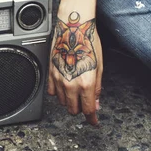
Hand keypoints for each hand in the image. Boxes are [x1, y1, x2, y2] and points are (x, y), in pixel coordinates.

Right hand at [47, 11, 102, 125]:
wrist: (73, 28)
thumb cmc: (88, 42)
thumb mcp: (99, 67)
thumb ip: (96, 88)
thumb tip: (96, 102)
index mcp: (86, 84)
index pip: (88, 110)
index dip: (92, 119)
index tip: (94, 122)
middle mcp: (70, 84)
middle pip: (73, 109)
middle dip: (80, 109)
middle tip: (86, 104)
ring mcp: (58, 80)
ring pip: (62, 102)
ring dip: (69, 101)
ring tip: (76, 91)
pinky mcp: (50, 74)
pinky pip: (52, 92)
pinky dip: (58, 93)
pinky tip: (64, 86)